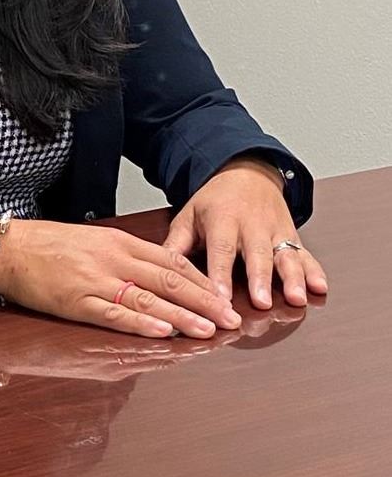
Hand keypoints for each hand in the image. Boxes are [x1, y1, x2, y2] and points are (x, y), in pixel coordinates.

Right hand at [0, 218, 243, 338]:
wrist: (7, 249)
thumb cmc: (47, 247)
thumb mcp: (92, 241)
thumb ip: (124, 256)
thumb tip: (158, 277)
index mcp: (119, 242)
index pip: (171, 261)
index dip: (202, 281)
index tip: (225, 297)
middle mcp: (113, 259)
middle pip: (168, 280)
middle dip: (204, 302)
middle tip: (231, 319)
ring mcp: (94, 281)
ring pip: (148, 298)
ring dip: (182, 316)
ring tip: (209, 331)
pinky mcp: (75, 302)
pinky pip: (114, 313)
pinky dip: (140, 323)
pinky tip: (162, 331)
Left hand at [163, 158, 327, 309]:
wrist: (247, 173)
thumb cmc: (214, 202)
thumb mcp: (188, 216)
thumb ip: (176, 244)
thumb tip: (157, 272)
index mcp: (223, 219)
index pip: (221, 250)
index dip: (220, 275)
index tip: (219, 299)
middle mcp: (253, 225)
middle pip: (257, 254)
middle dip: (260, 280)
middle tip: (261, 303)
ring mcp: (276, 230)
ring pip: (286, 255)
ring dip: (293, 278)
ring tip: (296, 299)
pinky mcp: (292, 235)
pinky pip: (305, 254)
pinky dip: (314, 271)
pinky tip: (320, 287)